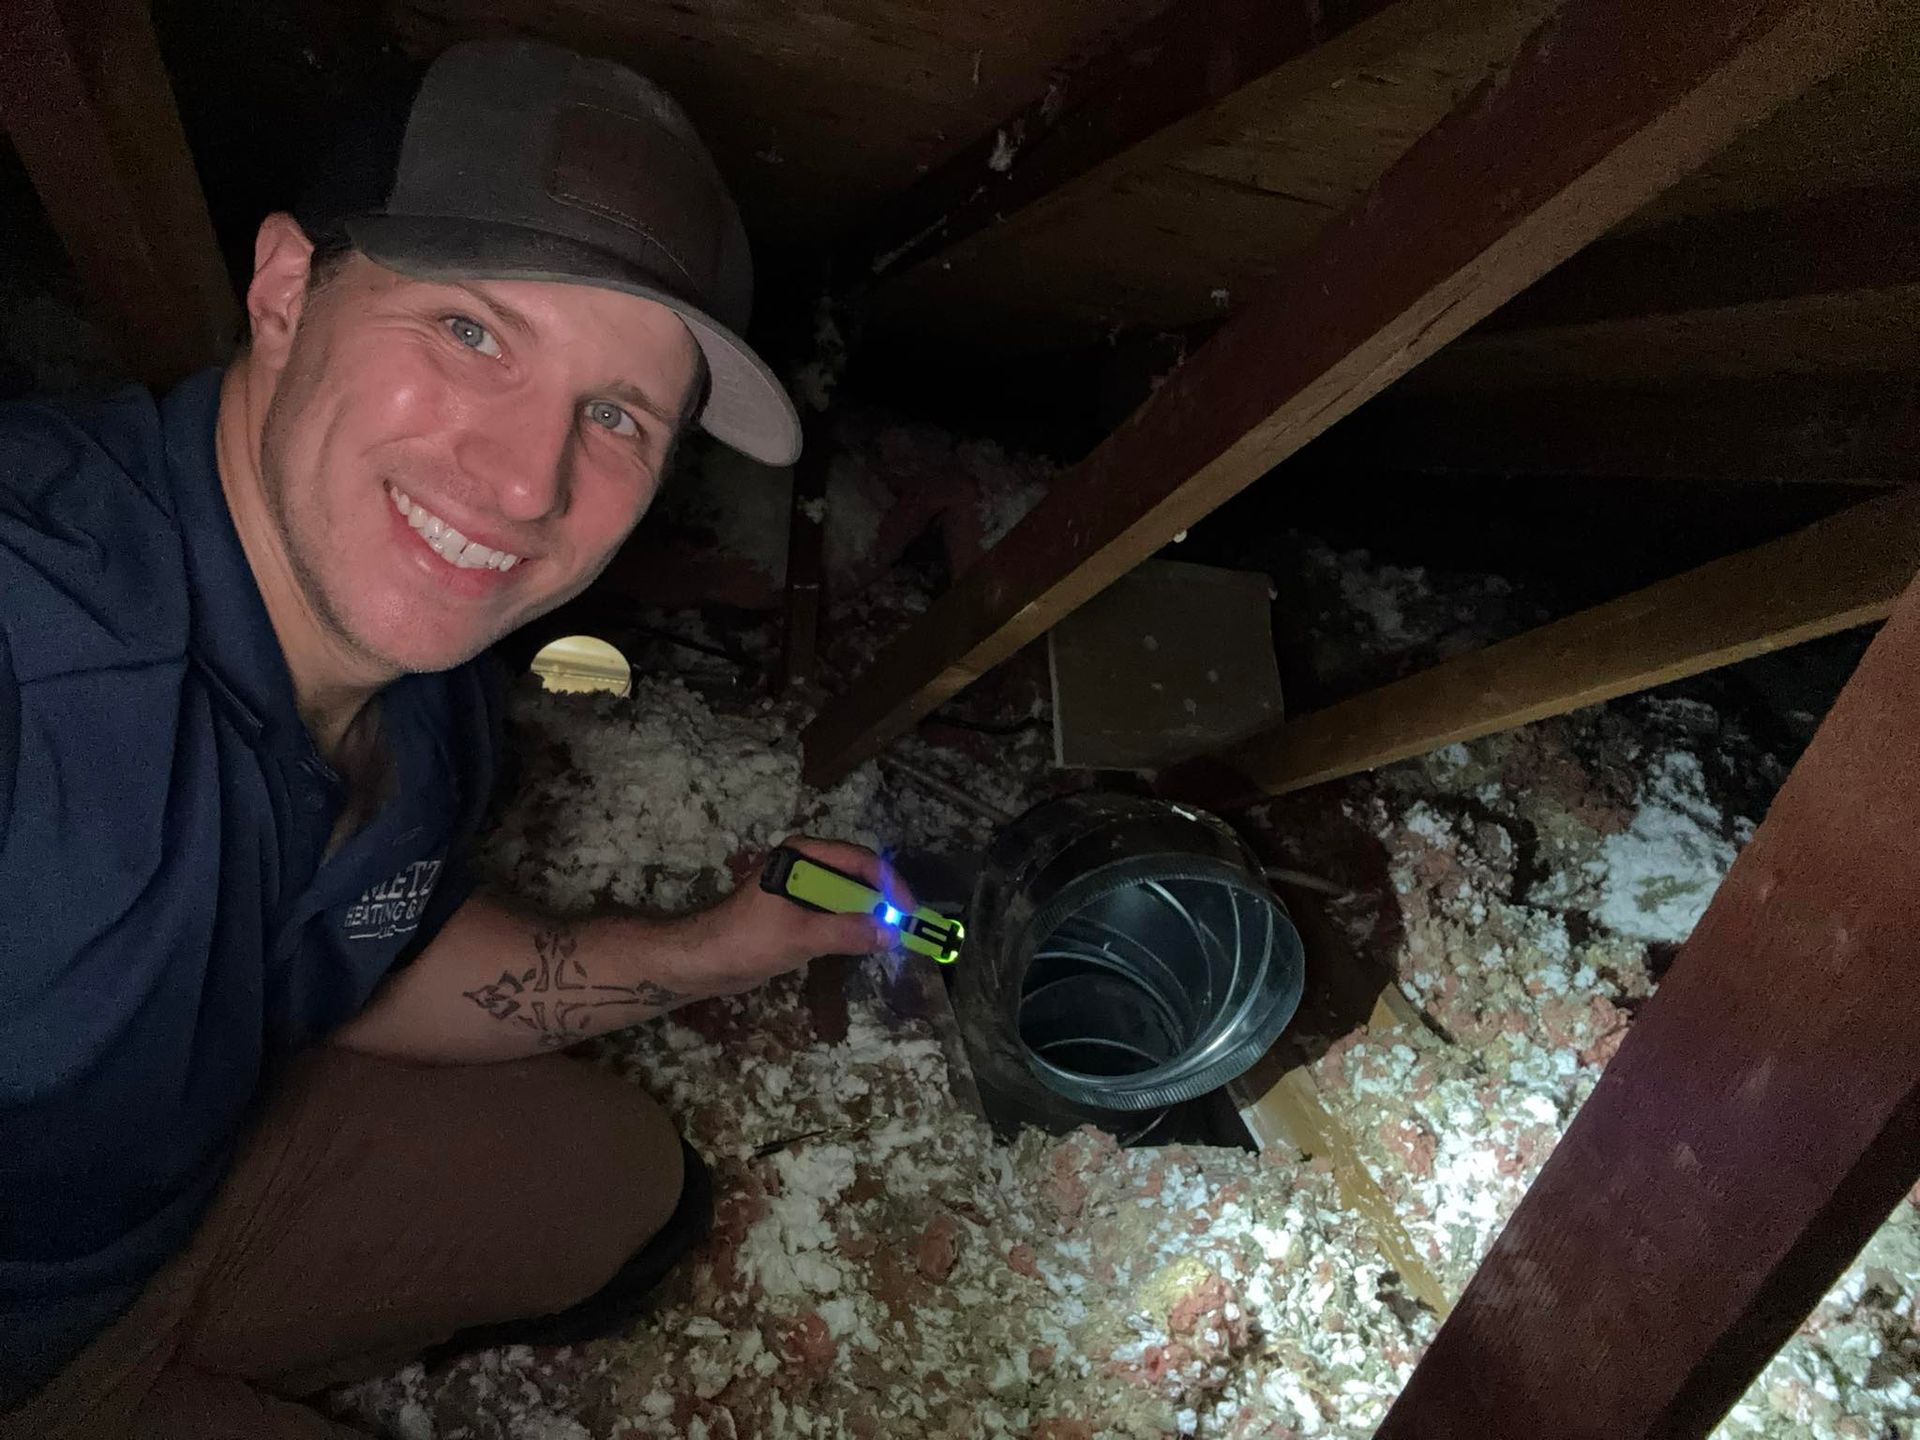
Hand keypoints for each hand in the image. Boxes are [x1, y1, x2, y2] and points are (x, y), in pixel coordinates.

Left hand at [663, 836, 918, 999]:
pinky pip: (835, 909)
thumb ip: (848, 932)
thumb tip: (890, 934)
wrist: (703, 961)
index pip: (861, 861)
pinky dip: (853, 923)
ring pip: (848, 893)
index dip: (890, 885)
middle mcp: (804, 863)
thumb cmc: (747, 941)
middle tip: (905, 926)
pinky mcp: (796, 908)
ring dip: (870, 913)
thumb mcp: (803, 936)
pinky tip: (865, 941)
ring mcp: (800, 885)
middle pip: (857, 874)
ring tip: (890, 936)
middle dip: (883, 898)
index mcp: (803, 855)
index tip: (908, 912)